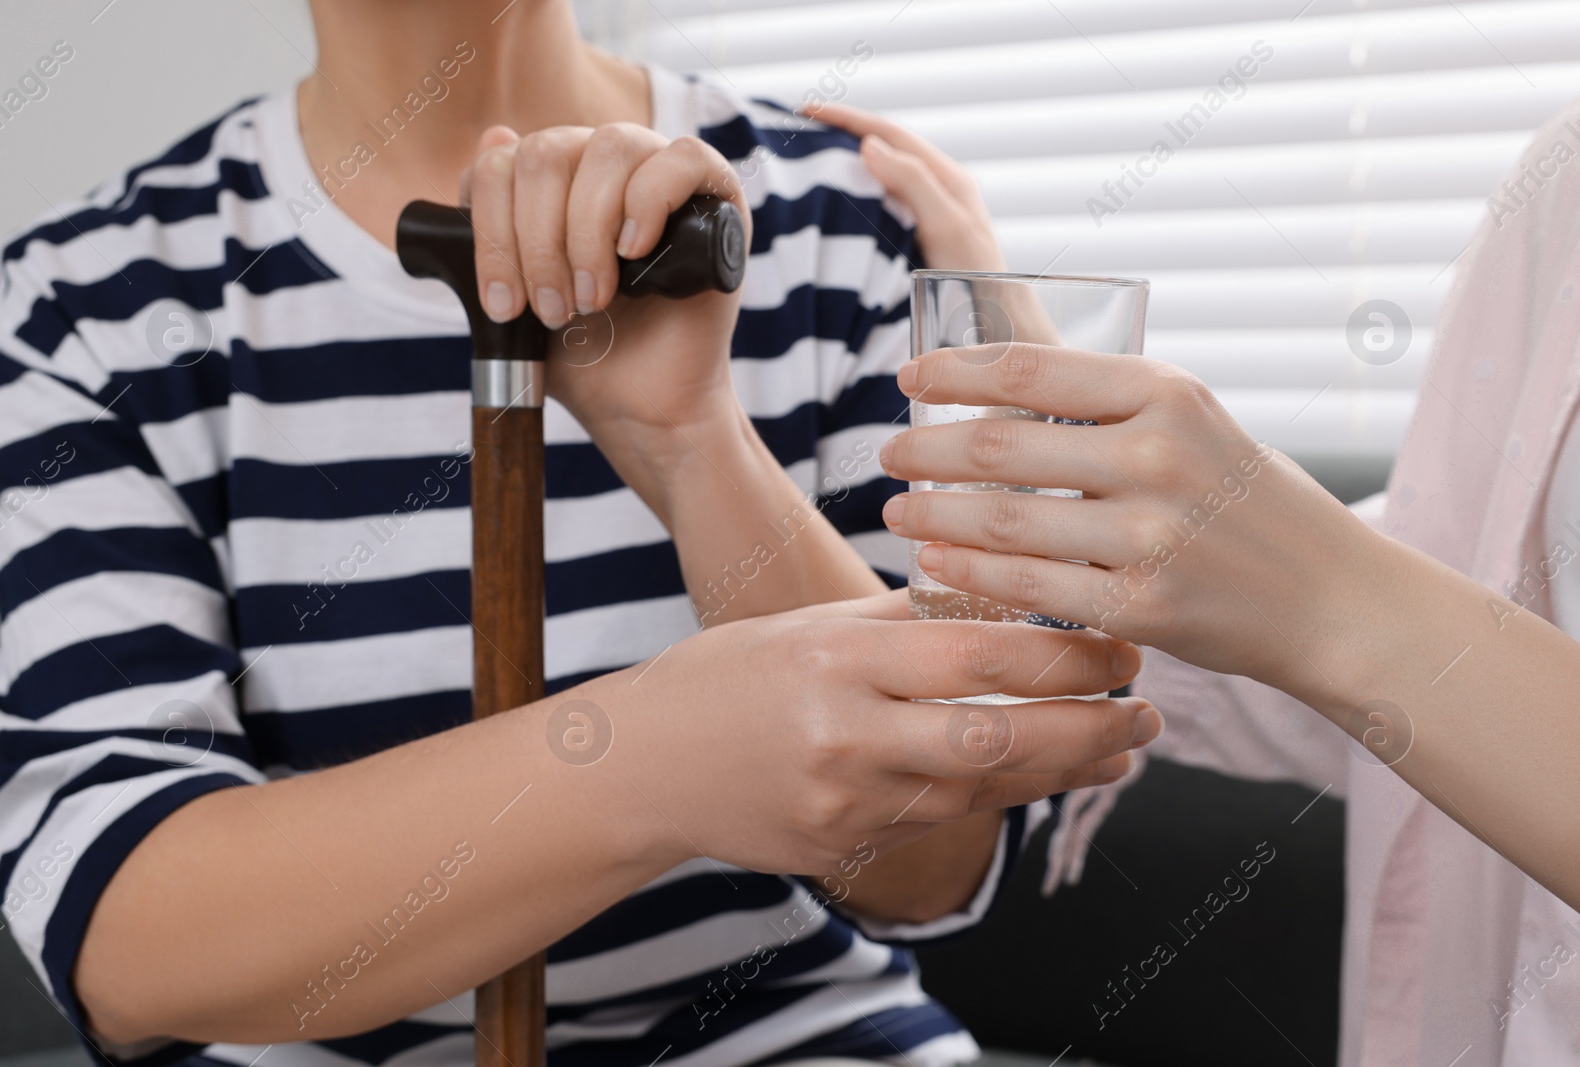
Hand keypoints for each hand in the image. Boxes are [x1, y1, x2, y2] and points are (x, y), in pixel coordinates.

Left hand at [460, 123, 751, 436]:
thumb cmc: (584, 353)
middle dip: (538, 242)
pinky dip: (649, 201)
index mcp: (555, 180)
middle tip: (553, 311)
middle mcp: (605, 165)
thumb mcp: (517, 292)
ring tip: (594, 297)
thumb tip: (492, 138)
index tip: (503, 306)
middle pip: (548, 153)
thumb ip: (496, 226)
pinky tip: (636, 251)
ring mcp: (661, 173)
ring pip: (609, 148)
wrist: (641, 406)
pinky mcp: (717, 196)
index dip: (492, 232)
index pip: (501, 162)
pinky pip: (681, 158)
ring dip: (589, 230)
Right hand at [580, 590, 1159, 874]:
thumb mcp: (807, 624)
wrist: (643, 766)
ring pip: (978, 788)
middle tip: (1149, 713)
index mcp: (838, 656)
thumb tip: (996, 600)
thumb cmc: (727, 677)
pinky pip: (937, 819)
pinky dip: (997, 796)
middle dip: (1089, 729)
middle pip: (996, 736)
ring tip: (1118, 749)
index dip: (1065, 654)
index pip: (978, 654)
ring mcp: (843, 800)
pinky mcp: (840, 846)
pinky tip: (1040, 779)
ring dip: (1059, 770)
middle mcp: (845, 731)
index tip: (1122, 647)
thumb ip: (899, 620)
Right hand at [805, 102, 1005, 271]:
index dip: (846, 119)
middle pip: (883, 148)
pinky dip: (851, 197)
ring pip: (879, 177)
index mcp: (947, 178)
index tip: (804, 111)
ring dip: (843, 165)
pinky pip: (878, 206)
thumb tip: (869, 145)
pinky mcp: (916, 239)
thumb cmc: (977, 280)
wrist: (996, 327)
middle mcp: (936, 190)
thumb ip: (913, 182)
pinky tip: (830, 208)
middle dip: (840, 134)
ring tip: (804, 162)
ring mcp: (926, 215)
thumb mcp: (947, 225)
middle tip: (795, 132)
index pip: (889, 134)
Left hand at [876, 345, 1388, 694]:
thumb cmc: (1249, 503)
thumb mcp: (1195, 425)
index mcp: (1168, 394)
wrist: (1332, 598)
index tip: (908, 379)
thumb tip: (995, 396)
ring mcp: (1150, 535)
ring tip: (897, 508)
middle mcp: (1158, 456)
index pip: (1030, 371)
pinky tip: (933, 559)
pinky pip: (1028, 585)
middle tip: (888, 452)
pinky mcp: (1142, 606)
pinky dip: (968, 569)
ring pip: (1003, 519)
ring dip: (933, 512)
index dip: (952, 372)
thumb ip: (1110, 409)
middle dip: (926, 449)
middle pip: (1000, 446)